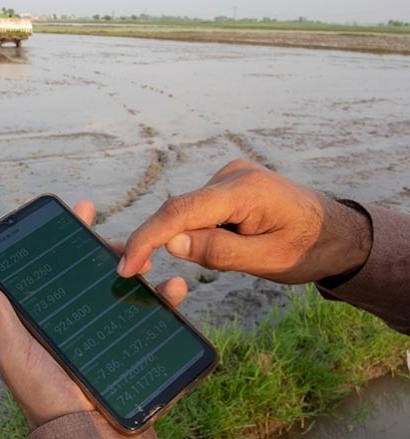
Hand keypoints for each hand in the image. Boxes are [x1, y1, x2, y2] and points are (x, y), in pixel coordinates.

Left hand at [0, 200, 187, 429]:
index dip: (69, 236)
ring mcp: (109, 330)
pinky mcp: (135, 344)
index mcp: (50, 313)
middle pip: (97, 270)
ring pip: (127, 286)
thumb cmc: (45, 396)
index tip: (81, 210)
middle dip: (108, 248)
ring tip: (146, 260)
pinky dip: (166, 298)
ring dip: (140, 267)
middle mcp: (80, 317)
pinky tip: (173, 287)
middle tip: (116, 239)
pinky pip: (155, 315)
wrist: (89, 436)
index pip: (60, 265)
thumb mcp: (13, 349)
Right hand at [118, 159, 372, 283]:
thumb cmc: (308, 249)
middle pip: (178, 209)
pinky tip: (226, 244)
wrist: (338, 232)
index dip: (147, 238)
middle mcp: (232, 175)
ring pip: (187, 210)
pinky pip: (199, 208)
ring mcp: (230, 176)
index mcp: (245, 190)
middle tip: (138, 271)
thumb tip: (171, 243)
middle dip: (158, 240)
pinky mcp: (228, 184)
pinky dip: (196, 229)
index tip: (126, 265)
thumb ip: (218, 251)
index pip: (180, 211)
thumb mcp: (266, 261)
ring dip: (185, 237)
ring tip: (230, 255)